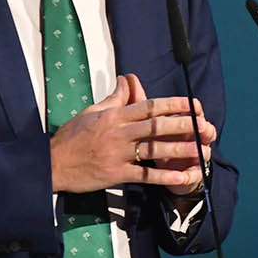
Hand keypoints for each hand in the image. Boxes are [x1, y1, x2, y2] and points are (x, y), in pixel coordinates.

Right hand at [48, 75, 213, 193]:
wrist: (52, 164)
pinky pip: (145, 175)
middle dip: (184, 125)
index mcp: (114, 116)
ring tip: (203, 150)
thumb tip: (129, 80)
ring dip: (181, 150)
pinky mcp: (116, 174)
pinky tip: (184, 176)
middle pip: (157, 126)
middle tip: (206, 126)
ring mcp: (118, 154)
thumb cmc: (72, 137)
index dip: (174, 104)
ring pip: (155, 150)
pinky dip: (165, 176)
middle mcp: (118, 133)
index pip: (149, 106)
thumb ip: (115, 99)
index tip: (194, 104)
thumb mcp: (92, 112)